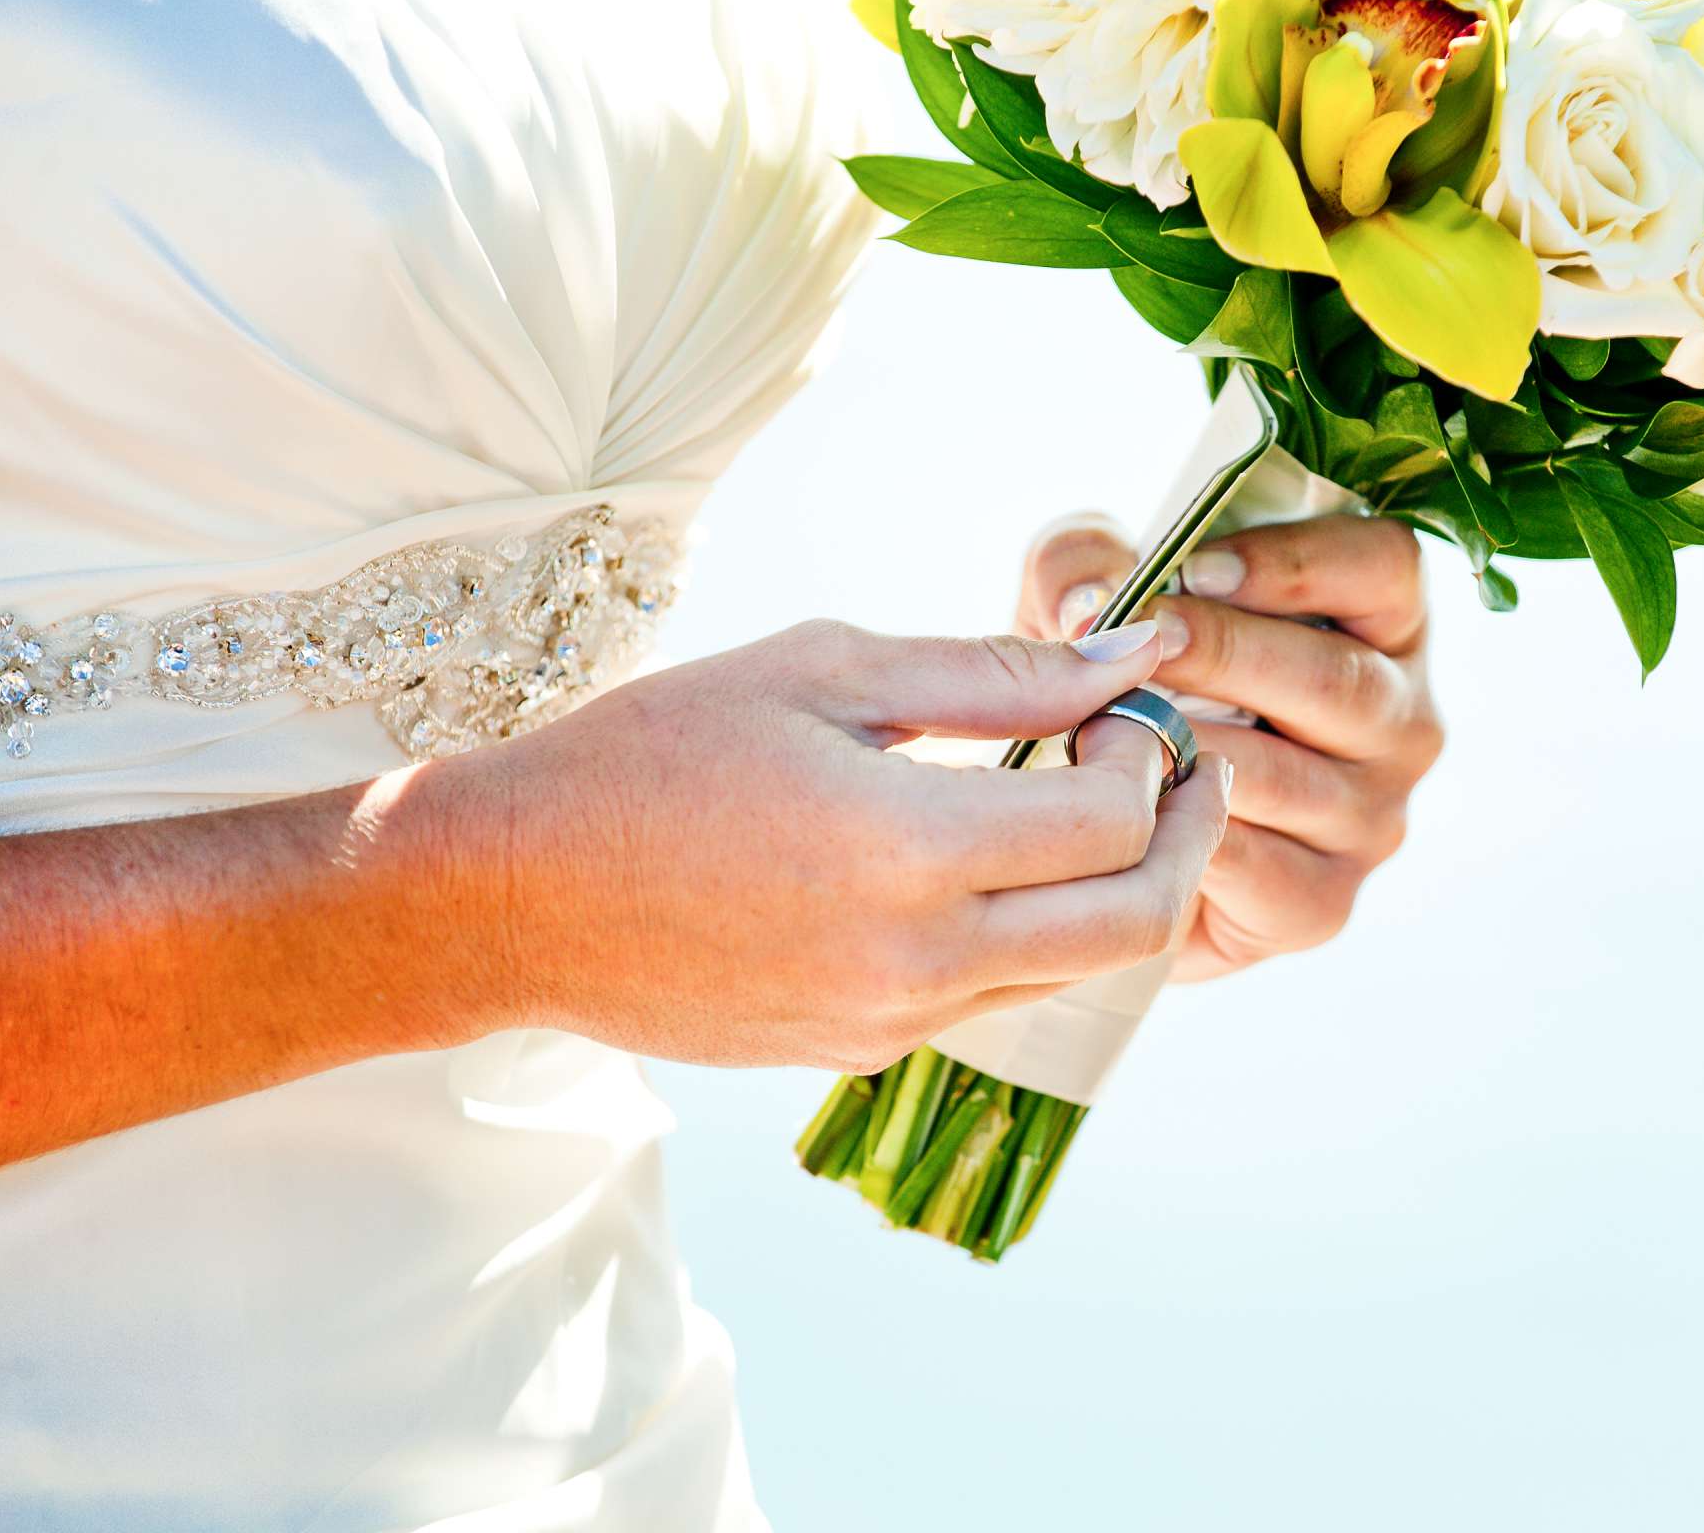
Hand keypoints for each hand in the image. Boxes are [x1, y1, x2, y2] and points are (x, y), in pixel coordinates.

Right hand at [458, 618, 1232, 1072]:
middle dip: (1190, 835)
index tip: (1125, 704)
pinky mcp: (862, 1054)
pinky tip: (993, 862)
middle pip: (1138, 922)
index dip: (1153, 753)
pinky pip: (997, 997)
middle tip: (1183, 765)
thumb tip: (1138, 648)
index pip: (1114, 821)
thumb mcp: (824, 670)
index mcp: (907, 849)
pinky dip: (1036, 931)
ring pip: (1078, 971)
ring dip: (1118, 887)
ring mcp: (891, 1023)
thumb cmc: (654, 754)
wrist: (513, 896)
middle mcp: (917, 960)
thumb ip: (996, 669)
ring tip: (1082, 800)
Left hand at [1018, 513, 1440, 981]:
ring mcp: (1373, 819)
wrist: (1100, 841)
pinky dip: (1185, 836)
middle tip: (1144, 642)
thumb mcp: (1089, 602)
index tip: (1197, 566)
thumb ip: (1079, 565)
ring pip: (1291, 776)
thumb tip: (1088, 599)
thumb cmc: (1120, 688)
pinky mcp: (1323, 902)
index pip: (1383, 566)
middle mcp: (1400, 722)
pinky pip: (1259, 866)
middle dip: (1230, 653)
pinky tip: (1128, 810)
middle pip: (1341, 678)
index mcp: (1378, 623)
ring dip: (1194, 749)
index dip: (1298, 562)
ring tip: (1110, 727)